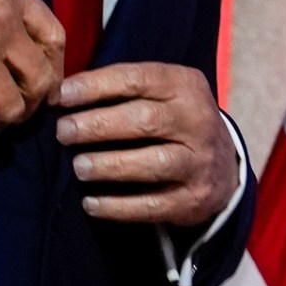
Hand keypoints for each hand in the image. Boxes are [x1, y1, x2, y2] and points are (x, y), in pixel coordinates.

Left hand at [54, 63, 237, 225]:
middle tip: (64, 132)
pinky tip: (91, 203)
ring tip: (78, 167)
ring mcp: (200, 162)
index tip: (62, 96)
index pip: (136, 79)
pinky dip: (119, 207)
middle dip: (98, 126)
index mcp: (184, 85)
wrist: (223, 165)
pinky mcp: (195, 199)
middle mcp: (198, 121)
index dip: (96, 86)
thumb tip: (61, 94)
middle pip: (145, 120)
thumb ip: (120, 88)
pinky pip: (154, 205)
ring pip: (154, 163)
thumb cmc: (172, 119)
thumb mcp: (159, 92)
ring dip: (110, 165)